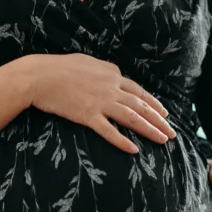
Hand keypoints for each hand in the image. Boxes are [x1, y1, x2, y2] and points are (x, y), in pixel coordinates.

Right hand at [28, 53, 176, 152]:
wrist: (39, 76)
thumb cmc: (59, 66)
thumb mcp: (88, 61)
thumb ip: (105, 69)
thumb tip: (116, 73)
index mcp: (111, 74)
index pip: (139, 91)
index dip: (154, 103)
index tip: (164, 113)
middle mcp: (111, 88)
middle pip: (141, 106)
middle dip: (159, 120)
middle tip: (172, 133)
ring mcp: (100, 102)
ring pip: (132, 118)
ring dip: (149, 130)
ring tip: (163, 141)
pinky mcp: (87, 115)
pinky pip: (109, 131)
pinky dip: (123, 141)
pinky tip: (134, 150)